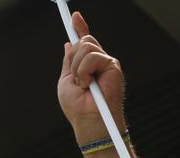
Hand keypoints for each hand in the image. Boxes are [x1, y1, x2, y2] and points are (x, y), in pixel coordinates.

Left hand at [57, 12, 124, 142]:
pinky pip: (92, 56)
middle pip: (83, 41)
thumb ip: (69, 61)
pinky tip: (89, 84)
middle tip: (76, 79)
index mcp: (86, 64)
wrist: (88, 119)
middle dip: (73, 59)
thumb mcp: (66, 80)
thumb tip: (68, 43)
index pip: (84, 41)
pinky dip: (84, 71)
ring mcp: (106, 62)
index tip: (74, 16)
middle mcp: (98, 61)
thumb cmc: (77, 106)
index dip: (79, 27)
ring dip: (78, 68)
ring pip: (86, 46)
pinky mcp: (113, 65)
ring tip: (83, 84)